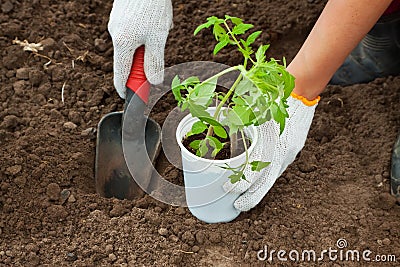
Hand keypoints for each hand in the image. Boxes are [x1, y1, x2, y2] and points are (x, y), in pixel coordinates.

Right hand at [108, 0, 172, 97]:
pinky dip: (146, 32)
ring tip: (160, 26)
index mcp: (122, 44)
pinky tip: (156, 18)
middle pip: (129, 60)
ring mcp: (116, 24)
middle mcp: (115, 35)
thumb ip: (155, 61)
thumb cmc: (152, 6)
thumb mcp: (158, 37)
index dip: (126, 89)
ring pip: (134, 44)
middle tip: (158, 52)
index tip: (131, 98)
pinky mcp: (120, 15)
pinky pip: (134, 31)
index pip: (121, 75)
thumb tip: (154, 81)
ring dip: (148, 43)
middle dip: (145, 60)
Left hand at [223, 94, 318, 210]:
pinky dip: (268, 176)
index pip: (253, 171)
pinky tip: (259, 180)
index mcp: (269, 143)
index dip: (239, 183)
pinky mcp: (294, 150)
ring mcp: (290, 152)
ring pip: (273, 176)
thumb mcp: (253, 111)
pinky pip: (279, 167)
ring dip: (259, 188)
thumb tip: (218, 127)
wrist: (300, 93)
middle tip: (238, 206)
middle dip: (251, 197)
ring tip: (246, 197)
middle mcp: (281, 152)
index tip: (227, 189)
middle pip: (265, 182)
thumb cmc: (272, 99)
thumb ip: (238, 122)